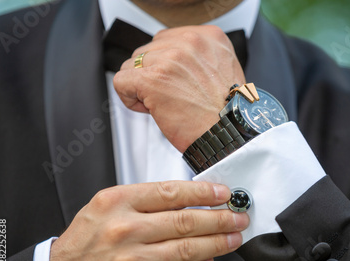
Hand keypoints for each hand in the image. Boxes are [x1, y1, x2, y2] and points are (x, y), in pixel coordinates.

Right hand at [50, 181, 248, 260]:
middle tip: (237, 217)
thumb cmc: (86, 243)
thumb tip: (189, 200)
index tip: (223, 193)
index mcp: (117, 203)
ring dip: (217, 243)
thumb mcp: (106, 208)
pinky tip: (209, 259)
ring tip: (233, 238)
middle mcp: (124, 230)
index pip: (170, 193)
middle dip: (219, 218)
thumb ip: (144, 201)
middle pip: (185, 221)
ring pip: (187, 249)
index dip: (203, 193)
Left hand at [113, 25, 245, 152]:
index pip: (167, 39)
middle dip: (154, 75)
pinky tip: (151, 109)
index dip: (167, 65)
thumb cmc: (226, 113)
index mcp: (209, 36)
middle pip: (148, 50)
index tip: (179, 83)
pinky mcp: (152, 79)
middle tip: (174, 96)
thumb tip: (172, 59)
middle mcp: (190, 42)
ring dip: (143, 87)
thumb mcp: (223, 70)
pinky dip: (130, 99)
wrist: (227, 135)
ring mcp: (170, 59)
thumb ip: (198, 58)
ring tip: (166, 104)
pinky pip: (122, 81)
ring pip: (132, 65)